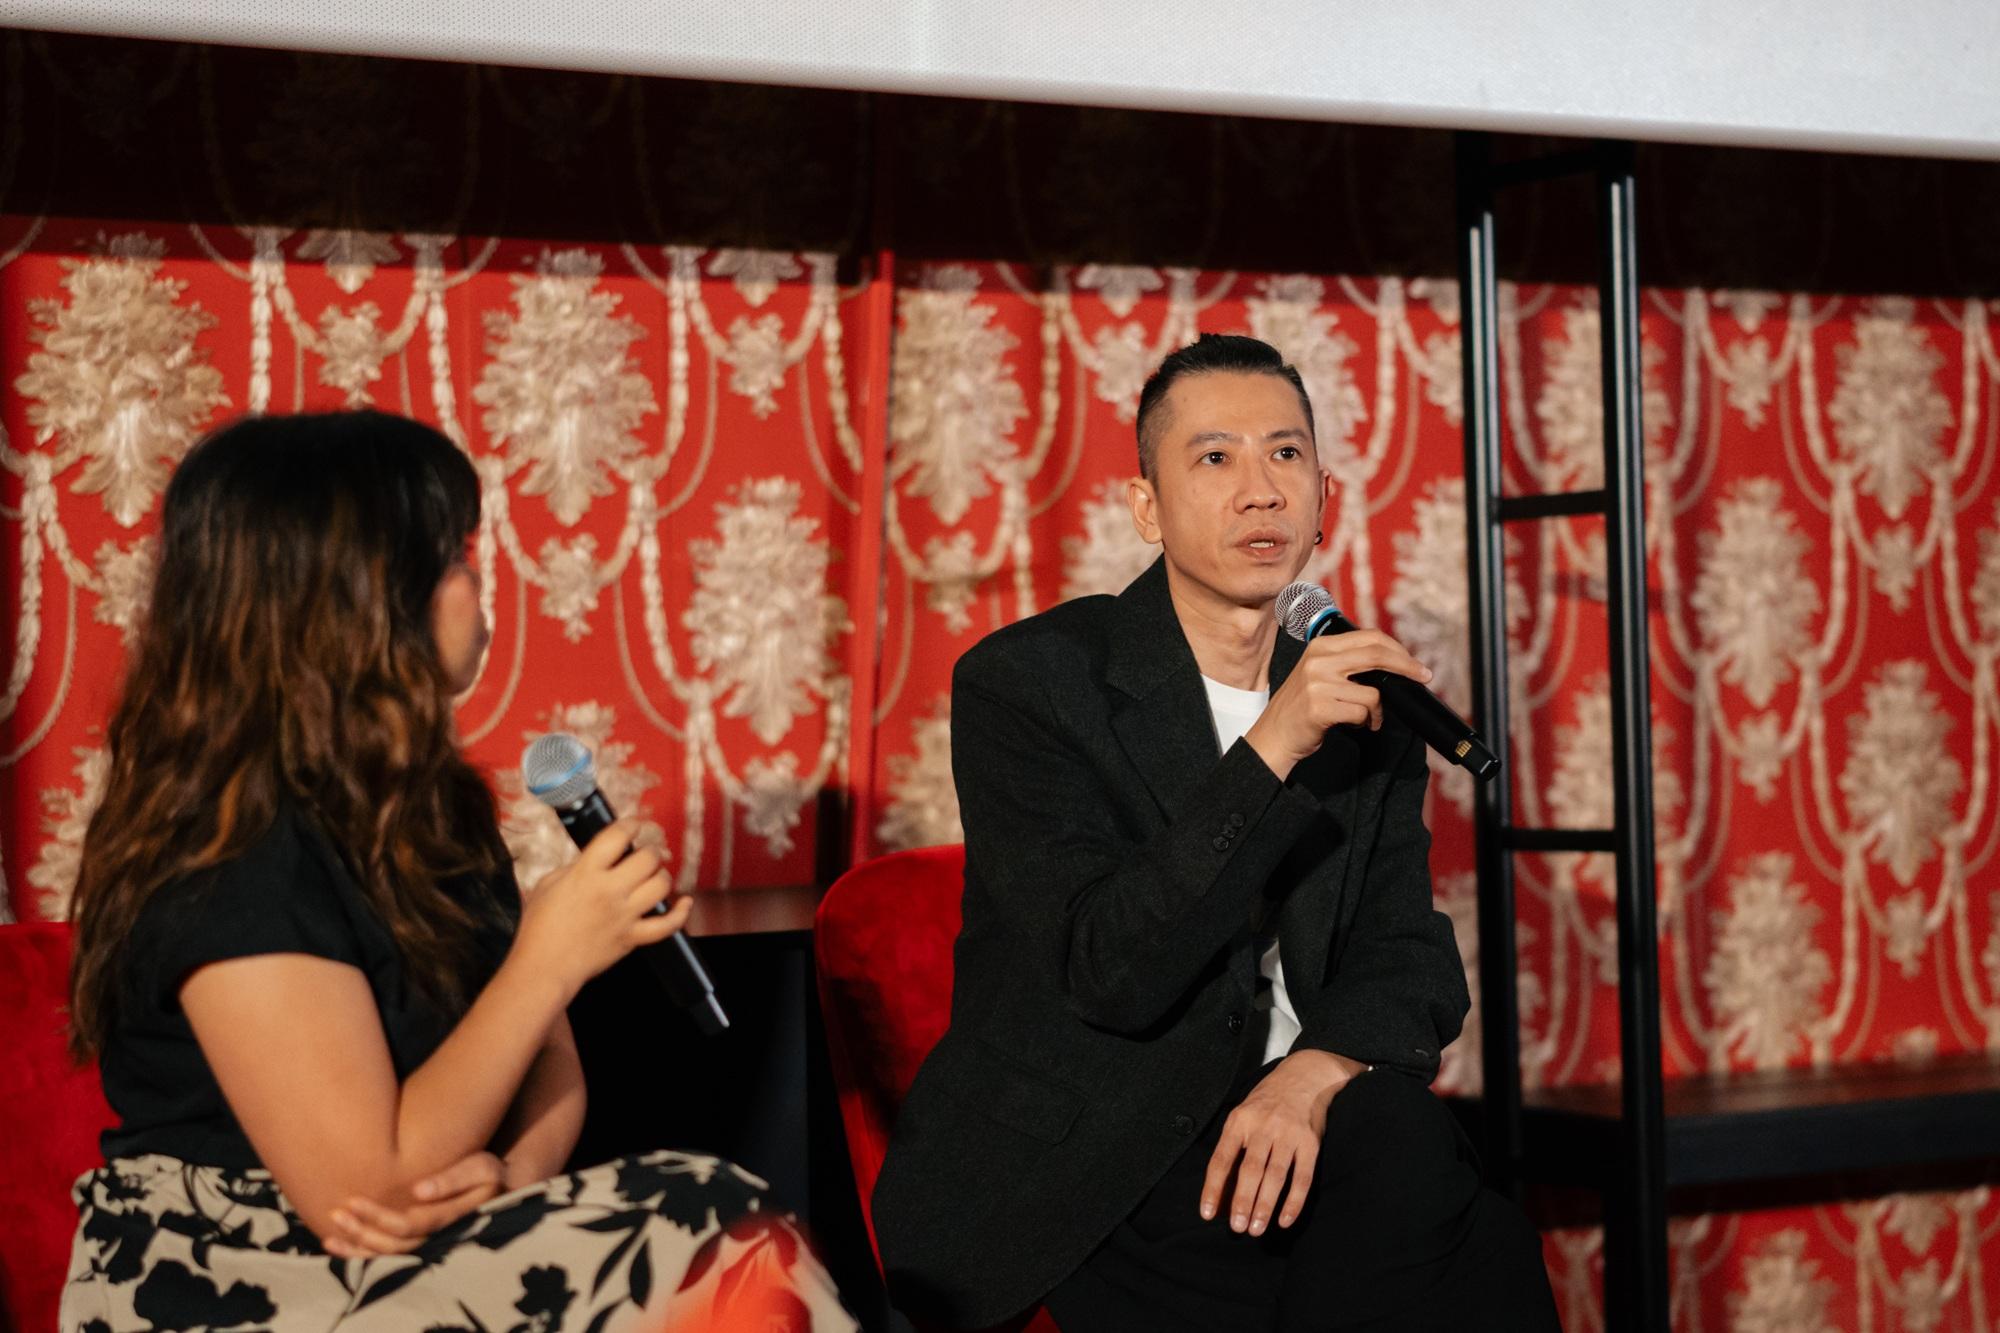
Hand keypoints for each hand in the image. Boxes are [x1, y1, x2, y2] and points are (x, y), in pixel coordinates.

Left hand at [322, 1151, 508, 1258]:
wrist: (503, 1190)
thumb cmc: (489, 1173)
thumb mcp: (480, 1167)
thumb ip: (452, 1178)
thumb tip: (418, 1190)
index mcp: (454, 1219)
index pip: (410, 1224)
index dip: (380, 1217)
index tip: (353, 1201)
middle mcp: (440, 1239)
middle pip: (395, 1245)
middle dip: (363, 1231)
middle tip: (337, 1213)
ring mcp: (430, 1246)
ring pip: (390, 1256)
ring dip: (359, 1246)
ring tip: (331, 1233)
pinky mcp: (420, 1245)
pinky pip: (389, 1257)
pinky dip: (362, 1255)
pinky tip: (339, 1246)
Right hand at [512, 819, 690, 997]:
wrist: (542, 968)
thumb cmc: (538, 927)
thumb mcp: (548, 884)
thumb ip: (575, 867)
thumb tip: (596, 858)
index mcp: (586, 874)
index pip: (617, 836)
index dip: (631, 824)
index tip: (634, 825)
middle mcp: (609, 892)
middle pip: (648, 858)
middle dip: (650, 850)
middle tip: (646, 852)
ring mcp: (624, 916)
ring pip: (661, 885)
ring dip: (662, 876)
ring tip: (654, 875)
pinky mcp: (632, 938)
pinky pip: (667, 925)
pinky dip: (681, 913)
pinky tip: (685, 903)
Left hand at [1199, 1049, 1366, 1235]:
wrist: (1305, 1076)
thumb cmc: (1267, 1101)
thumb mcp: (1243, 1114)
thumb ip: (1234, 1146)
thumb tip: (1222, 1189)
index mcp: (1239, 1121)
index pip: (1222, 1159)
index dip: (1213, 1188)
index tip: (1207, 1214)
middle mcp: (1263, 1127)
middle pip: (1250, 1171)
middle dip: (1242, 1202)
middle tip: (1238, 1228)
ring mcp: (1288, 1135)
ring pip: (1275, 1177)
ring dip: (1265, 1206)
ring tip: (1256, 1229)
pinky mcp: (1311, 1143)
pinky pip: (1302, 1177)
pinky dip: (1294, 1202)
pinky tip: (1285, 1220)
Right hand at [1245, 629, 1431, 779]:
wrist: (1274, 735)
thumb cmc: (1303, 707)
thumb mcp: (1320, 673)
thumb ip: (1348, 662)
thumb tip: (1393, 662)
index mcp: (1321, 646)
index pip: (1369, 638)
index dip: (1398, 649)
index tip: (1414, 664)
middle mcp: (1318, 660)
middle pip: (1376, 655)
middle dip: (1406, 667)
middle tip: (1424, 677)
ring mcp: (1317, 683)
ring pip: (1373, 692)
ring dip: (1378, 710)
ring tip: (1368, 718)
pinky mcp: (1319, 707)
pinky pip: (1361, 712)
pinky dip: (1365, 722)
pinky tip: (1355, 725)